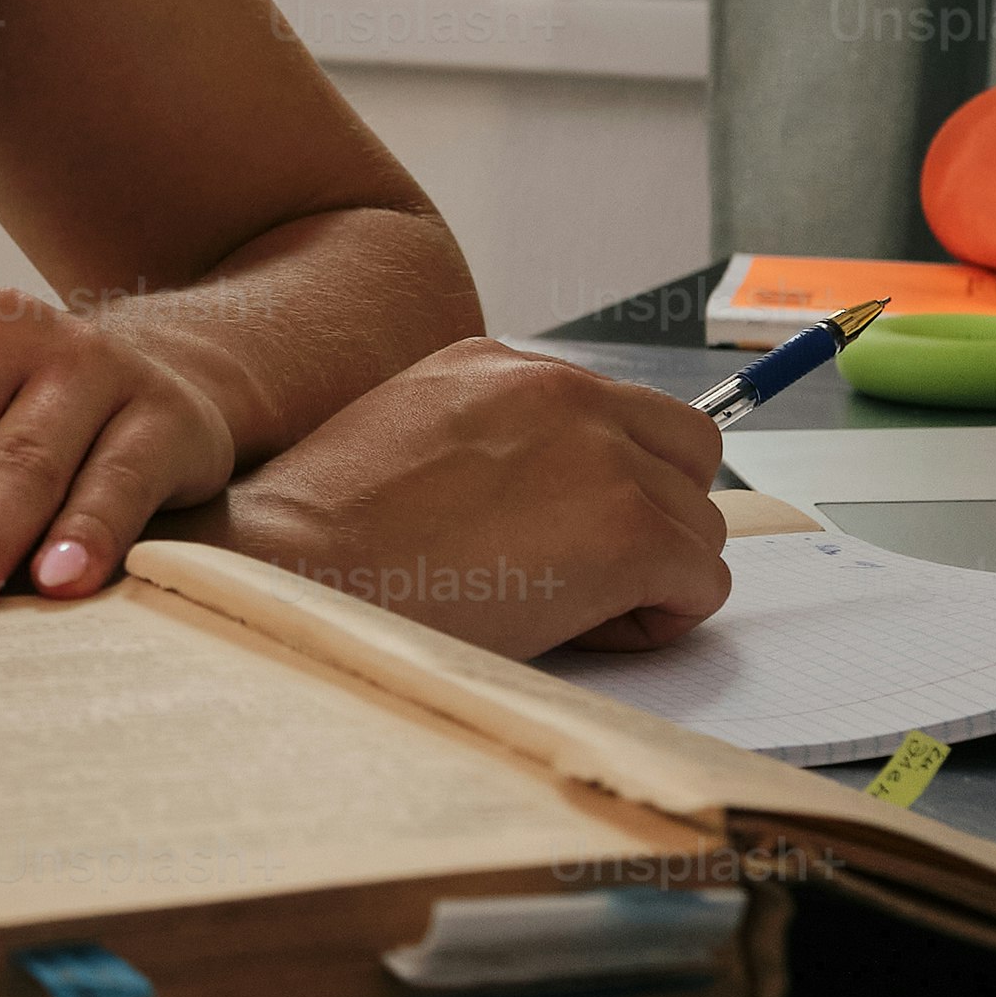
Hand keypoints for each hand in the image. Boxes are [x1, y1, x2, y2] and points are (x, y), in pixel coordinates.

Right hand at [198, 340, 731, 659]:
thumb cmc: (326, 536)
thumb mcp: (403, 442)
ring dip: (650, 576)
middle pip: (687, 451)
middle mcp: (561, 391)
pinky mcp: (627, 531)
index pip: (617, 412)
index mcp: (500, 365)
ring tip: (564, 609)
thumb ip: (487, 445)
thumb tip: (547, 500)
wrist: (293, 570)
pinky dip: (659, 621)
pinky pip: (702, 582)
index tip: (561, 531)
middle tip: (585, 573)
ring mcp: (601, 457)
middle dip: (654, 516)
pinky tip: (582, 631)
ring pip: (699, 524)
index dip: (604, 484)